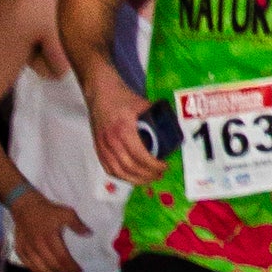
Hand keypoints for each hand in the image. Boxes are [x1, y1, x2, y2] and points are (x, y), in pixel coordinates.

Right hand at [9, 186, 87, 271]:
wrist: (25, 206)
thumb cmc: (47, 210)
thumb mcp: (66, 213)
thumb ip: (77, 224)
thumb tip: (89, 234)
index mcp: (49, 237)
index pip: (62, 259)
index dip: (71, 268)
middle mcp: (37, 246)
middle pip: (52, 266)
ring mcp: (27, 249)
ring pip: (39, 269)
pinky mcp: (20, 250)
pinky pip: (28, 266)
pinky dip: (38, 271)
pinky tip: (46, 270)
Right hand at [86, 67, 162, 189]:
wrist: (100, 91)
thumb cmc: (122, 96)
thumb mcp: (143, 104)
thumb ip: (156, 117)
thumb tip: (173, 126)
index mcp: (124, 130)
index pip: (140, 156)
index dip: (153, 166)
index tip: (164, 167)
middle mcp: (111, 141)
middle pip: (130, 167)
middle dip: (147, 175)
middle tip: (159, 175)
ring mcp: (102, 146)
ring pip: (118, 171)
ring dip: (135, 179)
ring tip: (148, 179)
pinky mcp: (97, 148)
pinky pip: (108, 168)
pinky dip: (121, 176)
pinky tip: (131, 177)